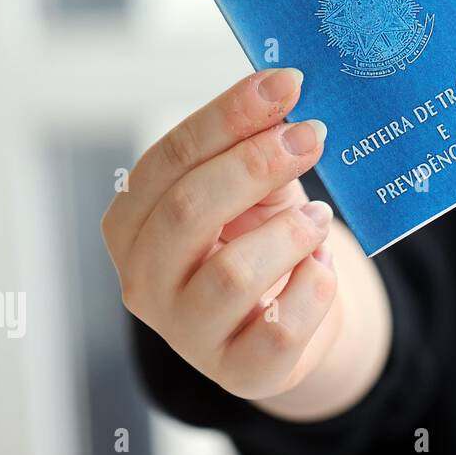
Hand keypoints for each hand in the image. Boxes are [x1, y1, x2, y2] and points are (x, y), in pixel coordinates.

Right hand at [101, 68, 339, 400]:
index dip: (229, 116)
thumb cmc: (261, 240)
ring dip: (289, 233)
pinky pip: (278, 330)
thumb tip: (284, 87)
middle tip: (313, 135)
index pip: (170, 159)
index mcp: (133, 223)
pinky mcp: (239, 372)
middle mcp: (144, 279)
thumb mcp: (252, 187)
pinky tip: (322, 268)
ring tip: (318, 218)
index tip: (286, 82)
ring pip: (232, 273)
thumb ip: (256, 144)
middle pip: (189, 210)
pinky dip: (311, 290)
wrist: (294, 321)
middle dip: (257, 163)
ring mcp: (187, 333)